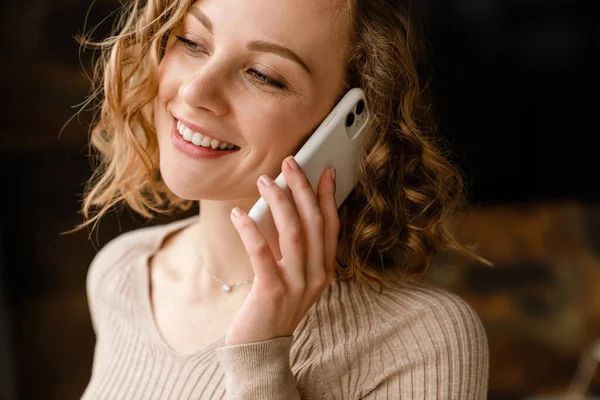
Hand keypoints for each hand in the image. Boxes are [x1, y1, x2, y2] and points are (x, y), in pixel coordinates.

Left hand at [225, 156, 338, 345]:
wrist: (260, 349)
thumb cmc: (273, 307)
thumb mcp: (292, 277)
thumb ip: (293, 248)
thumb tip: (281, 207)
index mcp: (324, 270)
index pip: (331, 225)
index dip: (328, 196)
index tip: (323, 170)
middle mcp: (316, 275)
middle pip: (314, 222)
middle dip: (302, 187)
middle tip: (289, 162)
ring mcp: (296, 284)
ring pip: (293, 231)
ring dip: (278, 201)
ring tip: (264, 180)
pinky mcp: (272, 291)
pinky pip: (261, 252)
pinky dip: (250, 229)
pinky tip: (238, 214)